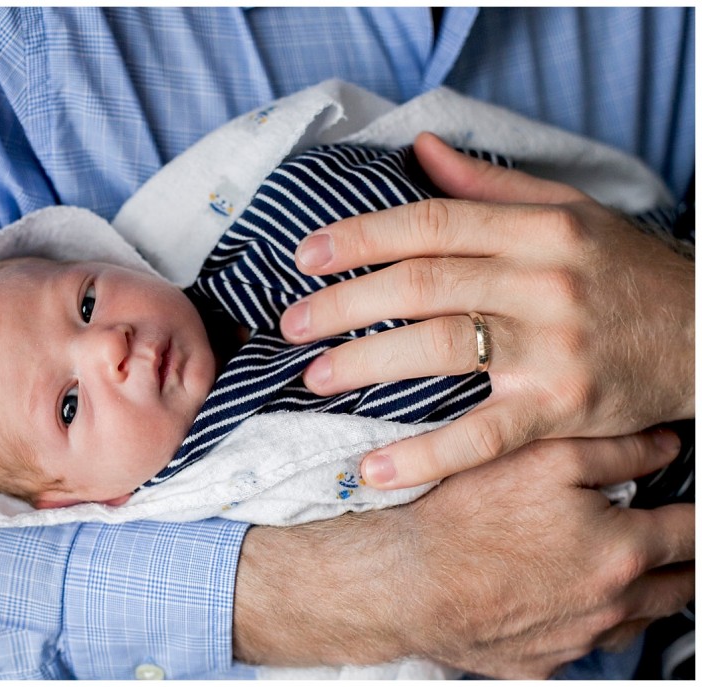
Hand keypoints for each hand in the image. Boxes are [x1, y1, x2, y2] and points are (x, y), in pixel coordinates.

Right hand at [233, 430, 693, 677]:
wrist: (408, 583)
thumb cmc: (468, 516)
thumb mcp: (542, 458)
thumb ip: (614, 451)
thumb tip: (664, 446)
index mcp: (622, 550)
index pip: (692, 533)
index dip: (697, 514)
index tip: (693, 507)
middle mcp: (612, 604)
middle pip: (679, 588)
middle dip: (683, 563)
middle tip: (673, 543)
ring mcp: (578, 641)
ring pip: (636, 622)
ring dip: (641, 597)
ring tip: (624, 572)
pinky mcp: (541, 665)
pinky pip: (582, 646)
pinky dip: (586, 624)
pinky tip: (563, 600)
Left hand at [279, 132, 693, 487]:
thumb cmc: (625, 272)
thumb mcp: (570, 211)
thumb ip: (490, 186)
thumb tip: (420, 150)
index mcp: (539, 227)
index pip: (430, 223)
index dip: (360, 237)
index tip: (307, 255)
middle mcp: (542, 280)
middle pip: (421, 285)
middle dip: (344, 304)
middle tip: (292, 323)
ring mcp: (552, 346)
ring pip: (438, 350)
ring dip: (365, 364)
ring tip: (313, 376)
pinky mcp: (562, 409)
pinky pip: (480, 436)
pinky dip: (423, 456)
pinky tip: (372, 470)